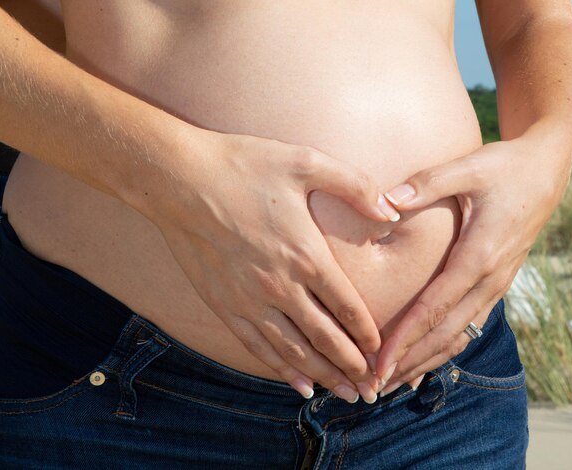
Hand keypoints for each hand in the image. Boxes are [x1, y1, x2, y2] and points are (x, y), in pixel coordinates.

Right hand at [147, 131, 397, 401]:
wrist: (178, 180)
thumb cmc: (243, 167)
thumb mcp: (305, 163)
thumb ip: (354, 186)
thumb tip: (392, 212)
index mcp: (305, 254)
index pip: (347, 306)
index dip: (367, 333)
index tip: (381, 350)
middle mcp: (280, 286)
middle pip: (325, 337)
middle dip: (352, 365)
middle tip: (371, 387)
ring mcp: (248, 300)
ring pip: (294, 351)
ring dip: (322, 375)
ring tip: (344, 394)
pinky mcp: (222, 305)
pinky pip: (258, 347)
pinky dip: (281, 370)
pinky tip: (298, 385)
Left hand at [375, 137, 567, 393]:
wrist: (546, 170)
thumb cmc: (505, 167)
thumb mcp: (469, 168)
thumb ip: (427, 184)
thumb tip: (386, 202)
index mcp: (480, 256)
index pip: (435, 307)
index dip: (405, 338)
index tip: (379, 361)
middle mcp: (489, 279)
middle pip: (445, 334)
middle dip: (410, 361)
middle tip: (375, 385)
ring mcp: (496, 285)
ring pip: (458, 335)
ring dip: (426, 360)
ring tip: (393, 383)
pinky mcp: (495, 283)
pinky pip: (468, 325)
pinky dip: (444, 346)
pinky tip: (424, 361)